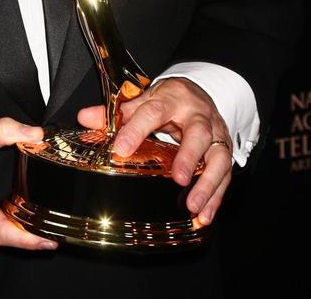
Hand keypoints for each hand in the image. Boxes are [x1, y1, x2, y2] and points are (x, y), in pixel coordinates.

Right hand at [0, 117, 57, 250]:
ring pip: (4, 244)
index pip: (1, 231)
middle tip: (58, 233)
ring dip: (25, 241)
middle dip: (34, 241)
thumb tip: (35, 134)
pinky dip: (15, 237)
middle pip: (8, 242)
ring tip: (48, 231)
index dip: (26, 240)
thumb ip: (6, 130)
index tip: (47, 240)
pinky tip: (29, 228)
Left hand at [77, 77, 233, 226]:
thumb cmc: (168, 100)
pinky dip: (216, 197)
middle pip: (198, 133)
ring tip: (192, 205)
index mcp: (172, 98)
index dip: (137, 129)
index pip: (153, 110)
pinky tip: (203, 215)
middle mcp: (198, 115)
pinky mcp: (224, 151)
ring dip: (207, 183)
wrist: (198, 94)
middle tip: (178, 178)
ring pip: (218, 156)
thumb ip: (116, 112)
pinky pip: (225, 175)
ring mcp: (215, 133)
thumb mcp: (143, 99)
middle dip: (189, 156)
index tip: (121, 149)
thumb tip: (85, 118)